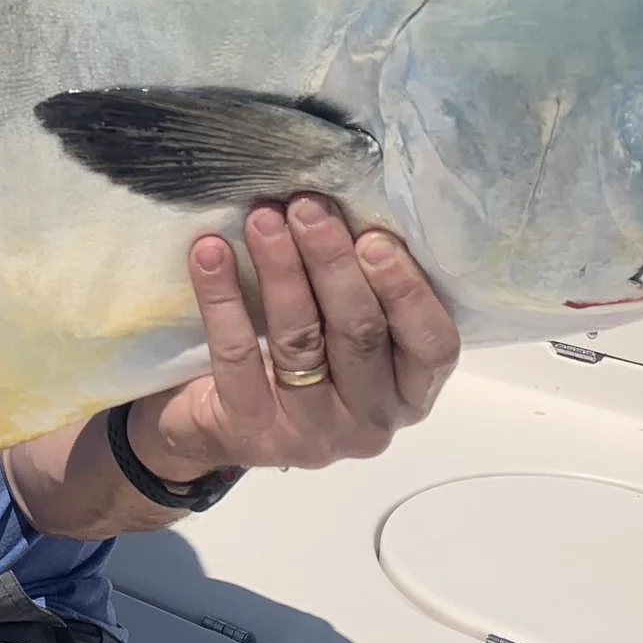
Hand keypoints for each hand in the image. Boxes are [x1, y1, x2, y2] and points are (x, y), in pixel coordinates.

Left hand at [140, 195, 461, 477]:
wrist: (211, 424)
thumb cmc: (292, 360)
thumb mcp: (340, 332)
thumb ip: (360, 290)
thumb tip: (351, 209)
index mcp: (408, 391)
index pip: (432, 346)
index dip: (407, 291)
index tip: (375, 238)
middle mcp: (370, 421)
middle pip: (360, 334)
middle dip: (333, 263)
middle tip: (307, 208)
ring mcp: (312, 434)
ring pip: (301, 341)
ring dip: (281, 270)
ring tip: (262, 219)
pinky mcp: (252, 431)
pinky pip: (238, 354)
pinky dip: (222, 296)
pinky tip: (210, 253)